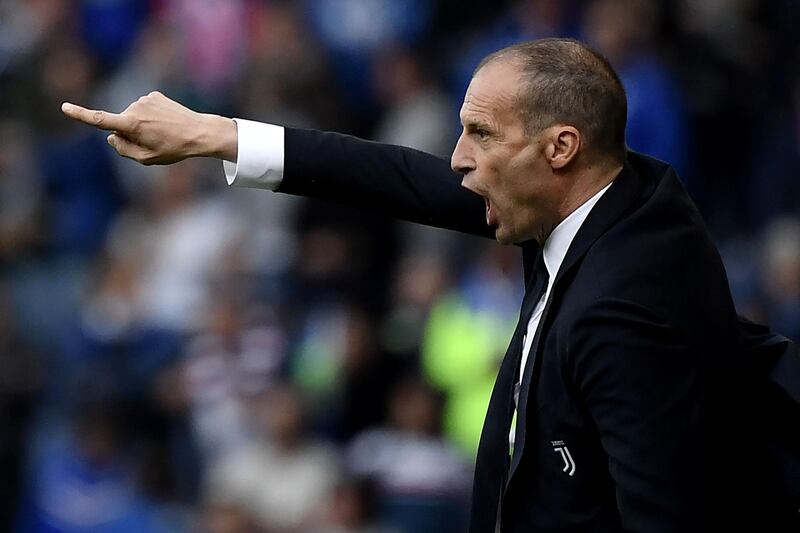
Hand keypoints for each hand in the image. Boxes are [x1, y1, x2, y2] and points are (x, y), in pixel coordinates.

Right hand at [61, 91, 237, 164]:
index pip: (100, 120)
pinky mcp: (154, 95)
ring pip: (133, 116)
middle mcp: (135, 108)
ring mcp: (144, 99)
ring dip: (142, 125)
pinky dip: (151, 116)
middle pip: (120, 124)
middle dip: (130, 134)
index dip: (81, 115)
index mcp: (131, 125)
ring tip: (163, 132)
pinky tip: (166, 122)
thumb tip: (110, 136)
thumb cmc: (174, 148)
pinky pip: (144, 109)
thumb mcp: (147, 158)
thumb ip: (124, 150)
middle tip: (154, 143)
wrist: (200, 132)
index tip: (65, 107)